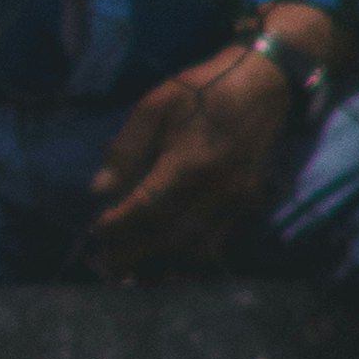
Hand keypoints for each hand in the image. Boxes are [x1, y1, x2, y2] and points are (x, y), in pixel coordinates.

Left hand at [80, 39, 302, 278]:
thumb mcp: (155, 104)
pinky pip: (218, 247)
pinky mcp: (249, 207)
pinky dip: (190, 262)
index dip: (117, 227)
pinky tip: (167, 266)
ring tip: (131, 274)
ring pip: (195, 251)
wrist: (264, 84)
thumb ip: (126, 148)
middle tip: (103, 264)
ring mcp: (236, 203)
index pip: (145, 209)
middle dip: (132, 255)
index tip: (94, 232)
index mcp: (189, 163)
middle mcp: (216, 191)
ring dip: (160, 266)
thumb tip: (99, 189)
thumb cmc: (204, 90)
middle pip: (168, 238)